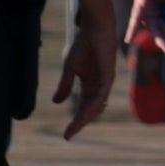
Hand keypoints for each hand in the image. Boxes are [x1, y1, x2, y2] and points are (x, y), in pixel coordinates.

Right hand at [55, 19, 118, 139]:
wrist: (94, 30)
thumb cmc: (84, 46)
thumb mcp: (70, 69)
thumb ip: (64, 85)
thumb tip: (56, 102)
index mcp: (89, 86)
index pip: (82, 108)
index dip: (75, 121)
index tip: (66, 135)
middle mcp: (98, 87)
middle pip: (89, 111)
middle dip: (79, 123)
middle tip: (68, 136)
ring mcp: (104, 83)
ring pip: (96, 106)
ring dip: (85, 117)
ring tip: (75, 127)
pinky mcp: (108, 77)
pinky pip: (101, 95)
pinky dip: (94, 105)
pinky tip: (86, 113)